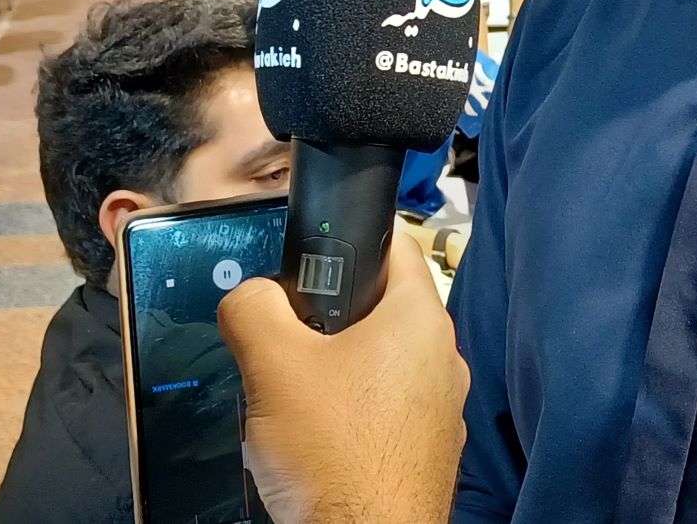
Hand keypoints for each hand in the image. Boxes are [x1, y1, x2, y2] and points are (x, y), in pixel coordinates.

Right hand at [218, 238, 466, 523]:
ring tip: (296, 399)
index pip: (393, 245)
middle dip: (328, 319)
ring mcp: (440, 407)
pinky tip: (319, 439)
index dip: (347, 240)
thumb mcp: (273, 365)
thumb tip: (253, 294)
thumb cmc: (336, 456)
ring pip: (378, 364)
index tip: (310, 257)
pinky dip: (352, 414)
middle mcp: (443, 358)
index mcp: (419, 319)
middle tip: (287, 340)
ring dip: (336, 371)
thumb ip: (254, 308)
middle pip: (378, 308)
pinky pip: (384, 410)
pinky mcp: (426, 448)